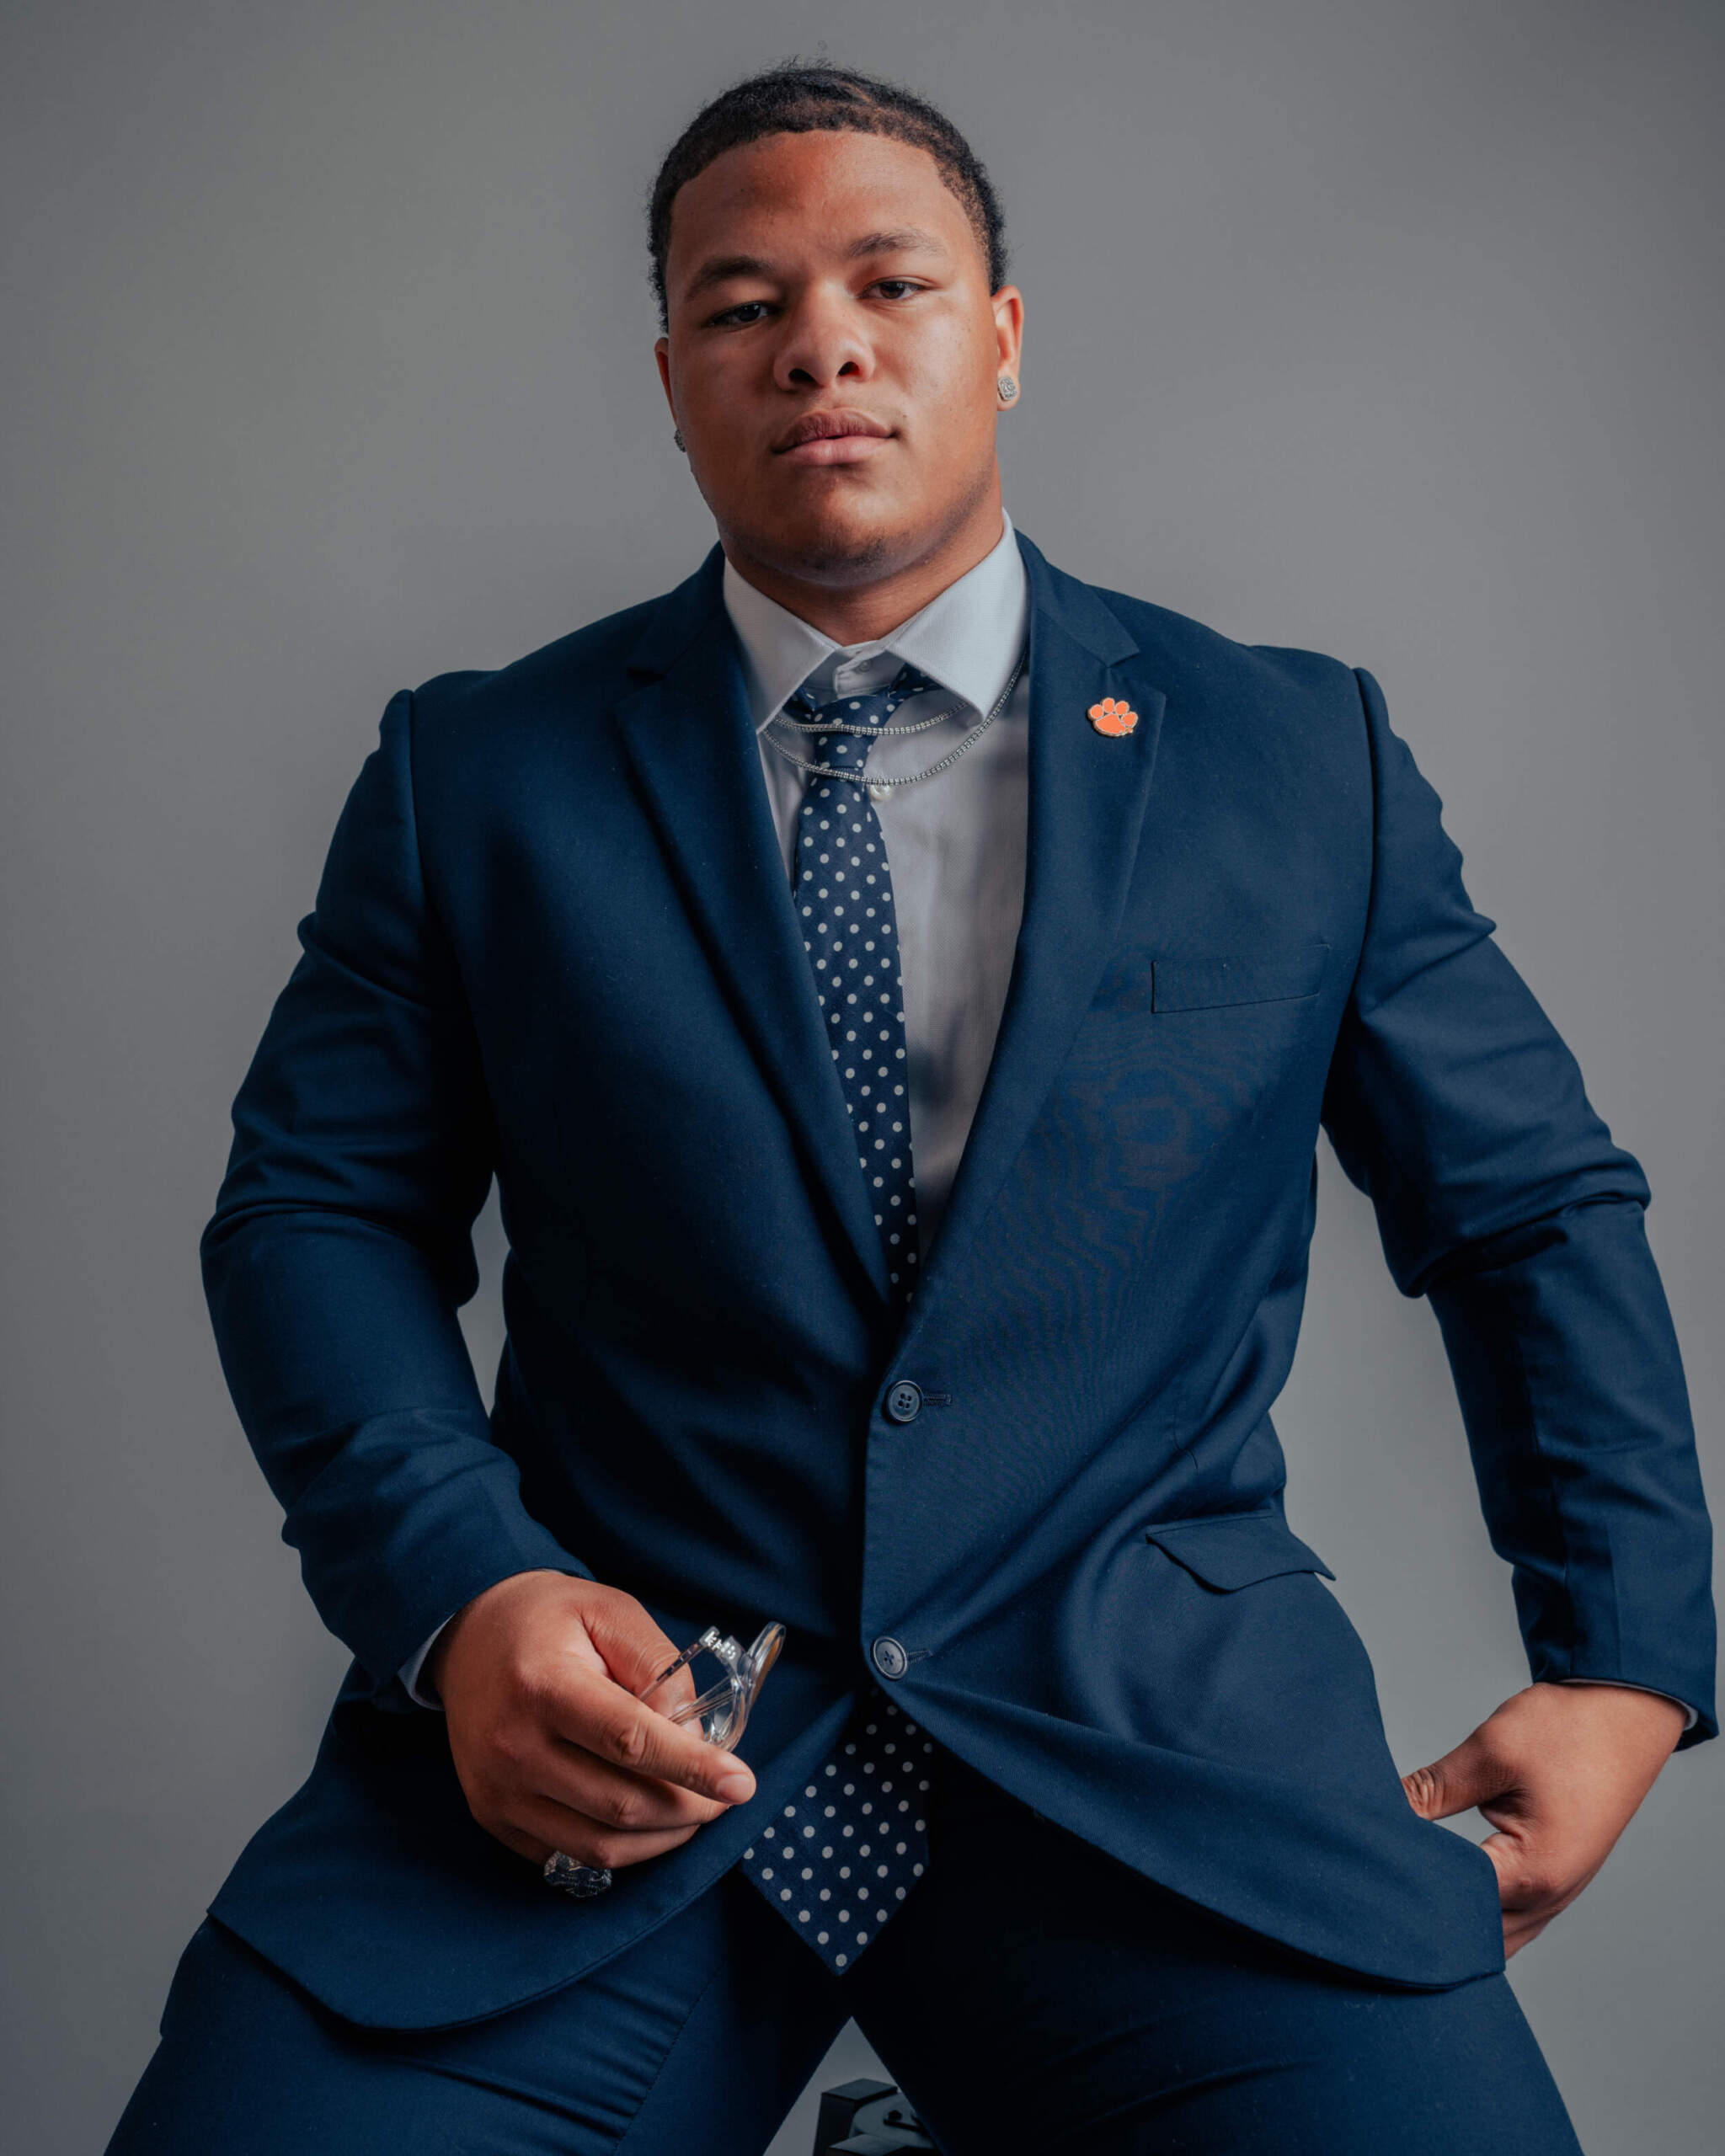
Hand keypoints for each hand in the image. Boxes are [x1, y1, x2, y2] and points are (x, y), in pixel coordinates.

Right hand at [427, 1569, 757, 1872]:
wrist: (467, 1635)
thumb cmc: (550, 1619)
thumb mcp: (611, 1611)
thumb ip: (659, 1666)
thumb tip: (695, 1735)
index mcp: (543, 1686)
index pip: (629, 1742)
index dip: (692, 1768)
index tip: (741, 1783)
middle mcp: (513, 1747)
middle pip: (621, 1804)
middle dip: (689, 1808)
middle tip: (725, 1795)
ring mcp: (498, 1791)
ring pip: (600, 1846)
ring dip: (662, 1838)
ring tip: (693, 1810)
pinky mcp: (493, 1817)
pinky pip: (569, 1857)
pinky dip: (620, 1849)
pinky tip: (645, 1820)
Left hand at [1401, 1681, 1685, 1954]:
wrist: (1627, 1715)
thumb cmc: (1570, 1730)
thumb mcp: (1493, 1751)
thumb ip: (1434, 1789)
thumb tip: (1378, 1811)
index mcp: (1533, 1873)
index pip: (1452, 1904)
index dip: (1405, 1886)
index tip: (1365, 1870)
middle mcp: (1550, 1898)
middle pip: (1473, 1935)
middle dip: (1426, 1916)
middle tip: (1375, 1888)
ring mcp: (1559, 1894)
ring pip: (1495, 1934)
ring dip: (1455, 1920)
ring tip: (1402, 1892)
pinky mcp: (1557, 1879)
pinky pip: (1511, 1915)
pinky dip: (1479, 1910)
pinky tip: (1444, 1892)